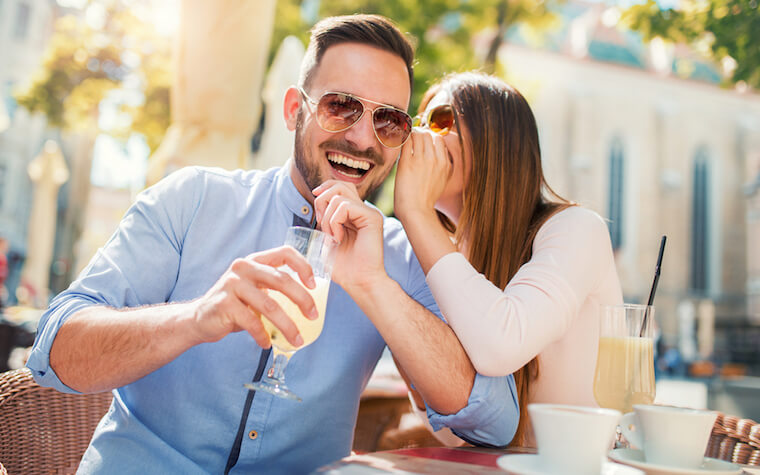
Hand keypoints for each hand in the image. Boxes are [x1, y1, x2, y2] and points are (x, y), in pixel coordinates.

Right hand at [190, 246, 317, 348]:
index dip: (303, 266)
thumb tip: (309, 303)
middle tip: (313, 316)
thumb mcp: (255, 289)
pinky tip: (267, 344)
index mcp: (255, 260)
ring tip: (296, 340)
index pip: (285, 253)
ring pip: (270, 306)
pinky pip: (253, 323)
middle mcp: (243, 267)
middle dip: (303, 299)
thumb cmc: (234, 306)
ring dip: (287, 326)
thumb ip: (275, 288)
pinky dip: (263, 336)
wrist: (198, 319)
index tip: (314, 285)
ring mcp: (232, 284)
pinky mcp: (224, 304)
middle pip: (282, 280)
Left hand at [312, 180, 385, 291]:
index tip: (314, 198)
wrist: (358, 282)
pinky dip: (335, 221)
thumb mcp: (327, 238)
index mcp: (355, 214)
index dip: (325, 188)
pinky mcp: (373, 218)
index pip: (340, 186)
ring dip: (327, 216)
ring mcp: (370, 213)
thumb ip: (325, 218)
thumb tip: (317, 197)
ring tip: (331, 235)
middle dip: (322, 200)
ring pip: (340, 195)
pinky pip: (345, 206)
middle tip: (321, 223)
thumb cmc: (343, 266)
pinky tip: (338, 238)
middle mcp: (364, 210)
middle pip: (340, 185)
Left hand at [394, 128, 451, 221]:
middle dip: (419, 134)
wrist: (416, 212)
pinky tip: (397, 143)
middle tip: (411, 139)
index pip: (439, 139)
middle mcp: (436, 160)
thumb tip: (435, 153)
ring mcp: (422, 161)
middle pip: (428, 134)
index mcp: (445, 164)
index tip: (422, 141)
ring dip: (409, 136)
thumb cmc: (425, 199)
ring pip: (417, 135)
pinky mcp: (407, 163)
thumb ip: (441, 166)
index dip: (429, 137)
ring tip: (404, 141)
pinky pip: (405, 142)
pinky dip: (401, 140)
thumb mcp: (441, 181)